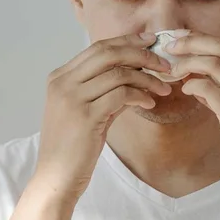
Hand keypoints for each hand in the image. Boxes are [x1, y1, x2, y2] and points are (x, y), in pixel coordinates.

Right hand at [33, 33, 172, 200]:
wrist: (55, 178)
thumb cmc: (72, 148)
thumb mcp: (85, 112)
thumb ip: (105, 91)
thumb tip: (135, 76)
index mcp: (59, 77)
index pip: (98, 47)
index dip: (127, 42)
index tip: (150, 42)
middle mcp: (63, 83)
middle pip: (108, 53)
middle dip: (141, 54)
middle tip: (164, 63)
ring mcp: (72, 98)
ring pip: (118, 73)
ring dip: (147, 78)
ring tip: (163, 88)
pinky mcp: (85, 117)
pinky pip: (121, 95)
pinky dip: (140, 96)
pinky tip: (150, 104)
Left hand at [168, 33, 219, 204]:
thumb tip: (199, 77)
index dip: (202, 39)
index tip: (181, 40)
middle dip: (191, 42)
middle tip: (169, 47)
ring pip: (215, 65)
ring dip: (187, 63)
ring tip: (172, 71)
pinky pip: (209, 90)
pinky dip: (192, 85)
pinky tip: (184, 90)